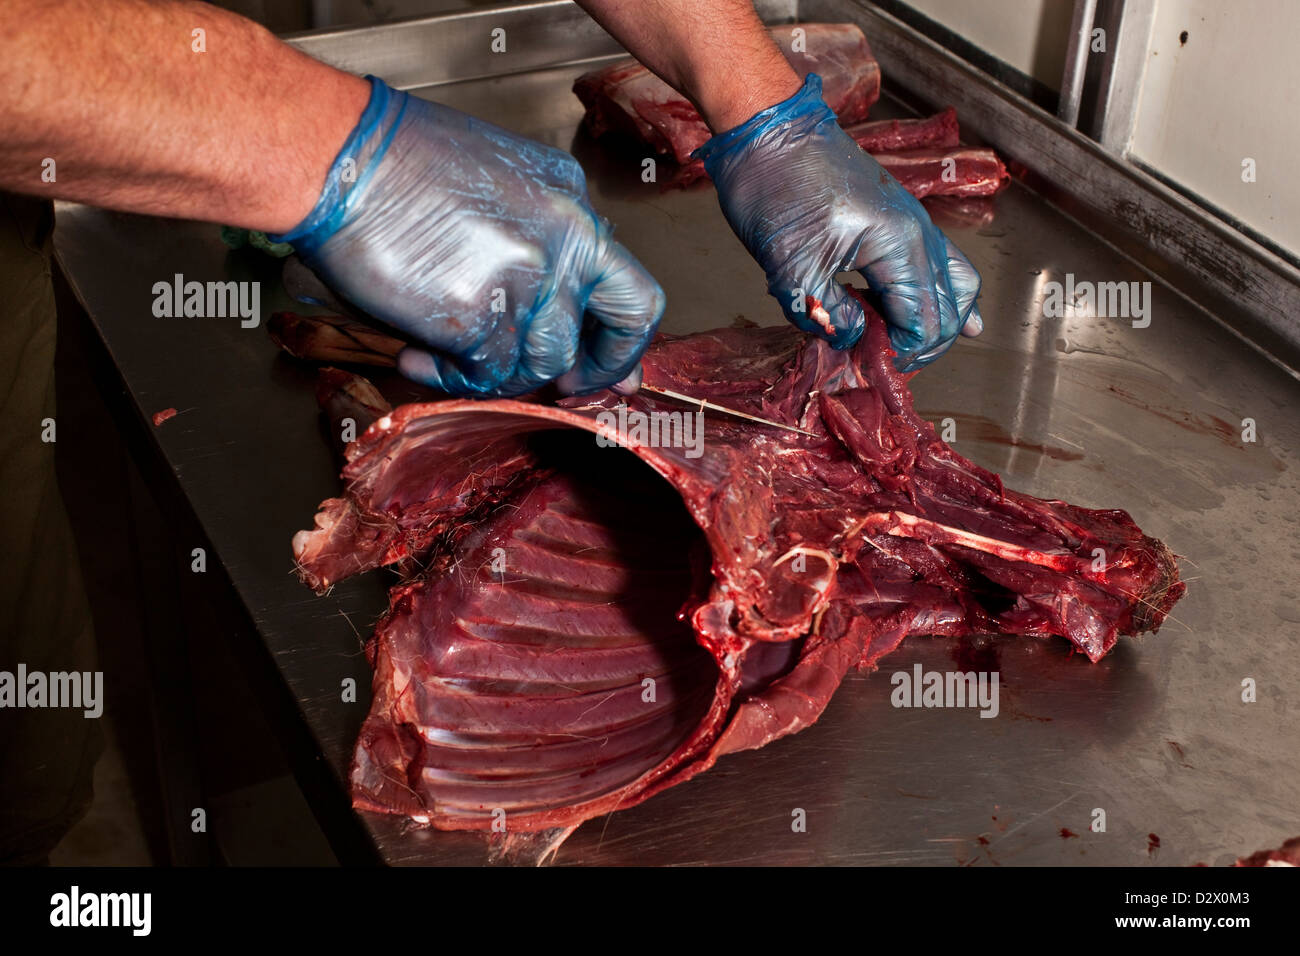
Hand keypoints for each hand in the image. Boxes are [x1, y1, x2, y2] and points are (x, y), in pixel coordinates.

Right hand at [271, 77, 663, 396]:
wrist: (339, 157)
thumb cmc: (392, 161)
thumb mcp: (496, 181)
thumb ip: (534, 238)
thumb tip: (543, 301)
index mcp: (570, 201)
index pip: (625, 280)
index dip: (620, 334)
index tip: (610, 365)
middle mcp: (567, 237)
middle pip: (628, 321)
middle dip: (603, 367)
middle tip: (568, 389)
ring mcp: (531, 279)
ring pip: (546, 361)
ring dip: (499, 374)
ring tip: (445, 356)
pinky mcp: (482, 316)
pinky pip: (485, 375)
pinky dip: (448, 377)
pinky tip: (413, 355)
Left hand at [695, 75, 982, 369]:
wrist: (766, 129)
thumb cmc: (774, 187)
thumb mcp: (790, 267)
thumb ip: (827, 314)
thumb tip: (850, 343)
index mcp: (899, 245)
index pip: (924, 325)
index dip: (897, 356)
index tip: (863, 367)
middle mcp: (920, 233)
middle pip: (948, 311)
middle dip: (917, 346)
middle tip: (875, 363)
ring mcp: (916, 221)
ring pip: (954, 286)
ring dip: (932, 323)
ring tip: (898, 346)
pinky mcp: (900, 217)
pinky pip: (939, 264)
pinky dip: (937, 296)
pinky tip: (937, 317)